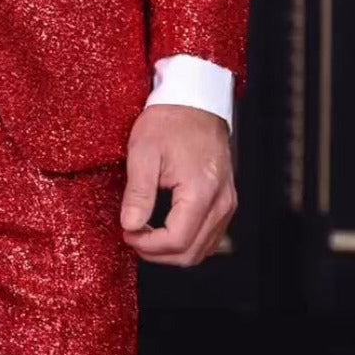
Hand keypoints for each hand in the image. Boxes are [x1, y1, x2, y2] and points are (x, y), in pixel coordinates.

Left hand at [119, 103, 235, 264]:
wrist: (194, 101)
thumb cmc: (170, 121)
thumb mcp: (143, 152)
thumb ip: (138, 193)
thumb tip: (131, 225)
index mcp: (201, 191)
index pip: (177, 240)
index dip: (148, 245)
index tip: (128, 233)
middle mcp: (221, 202)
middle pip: (191, 253)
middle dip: (158, 253)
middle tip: (133, 236)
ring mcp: (227, 203)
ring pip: (202, 249)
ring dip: (173, 250)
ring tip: (146, 233)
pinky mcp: (226, 200)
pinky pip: (210, 236)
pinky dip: (187, 240)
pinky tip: (166, 228)